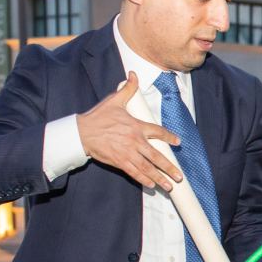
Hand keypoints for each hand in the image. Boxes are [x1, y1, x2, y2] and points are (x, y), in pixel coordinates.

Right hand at [76, 72, 183, 191]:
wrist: (81, 132)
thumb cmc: (98, 117)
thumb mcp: (114, 101)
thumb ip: (128, 89)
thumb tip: (133, 74)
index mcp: (136, 126)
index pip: (158, 132)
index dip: (169, 137)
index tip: (178, 142)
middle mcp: (135, 141)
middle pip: (157, 156)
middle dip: (169, 168)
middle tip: (180, 177)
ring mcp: (128, 153)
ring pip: (148, 168)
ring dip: (160, 178)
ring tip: (170, 186)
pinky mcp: (119, 161)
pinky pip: (135, 172)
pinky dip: (144, 179)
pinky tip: (152, 186)